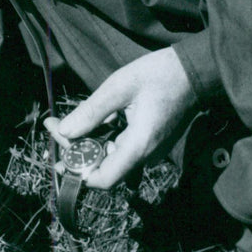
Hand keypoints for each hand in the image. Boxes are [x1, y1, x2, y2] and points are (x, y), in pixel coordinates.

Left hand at [44, 48, 196, 187]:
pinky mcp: (149, 143)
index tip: (58, 151)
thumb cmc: (160, 75)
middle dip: (76, 150)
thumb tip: (65, 131)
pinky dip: (102, 138)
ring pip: (110, 158)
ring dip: (86, 143)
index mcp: (139, 146)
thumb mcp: (119, 88)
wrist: (195, 71)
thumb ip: (90, 112)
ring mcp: (149, 151)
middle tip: (55, 125)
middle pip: (102, 167)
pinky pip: (121, 149)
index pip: (102, 180)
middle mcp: (145, 155)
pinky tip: (92, 121)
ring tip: (65, 122)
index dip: (76, 171)